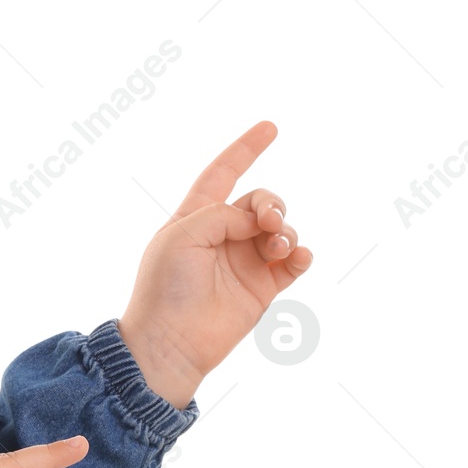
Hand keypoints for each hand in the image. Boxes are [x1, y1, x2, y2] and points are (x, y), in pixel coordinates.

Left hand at [120, 120, 312, 402]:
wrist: (172, 341)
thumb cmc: (165, 286)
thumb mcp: (183, 235)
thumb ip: (223, 214)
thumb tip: (257, 221)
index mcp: (195, 217)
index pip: (222, 174)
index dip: (244, 149)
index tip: (271, 126)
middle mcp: (222, 235)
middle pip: (260, 201)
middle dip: (271, 203)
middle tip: (267, 221)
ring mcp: (244, 261)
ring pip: (280, 228)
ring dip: (285, 229)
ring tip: (276, 246)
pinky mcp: (264, 287)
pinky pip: (294, 261)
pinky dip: (301, 253)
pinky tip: (297, 257)